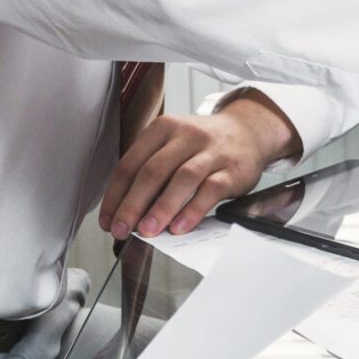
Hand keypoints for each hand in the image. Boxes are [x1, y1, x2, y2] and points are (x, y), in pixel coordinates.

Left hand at [99, 89, 300, 239]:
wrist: (249, 132)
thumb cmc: (203, 146)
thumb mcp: (173, 145)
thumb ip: (151, 171)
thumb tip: (126, 212)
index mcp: (163, 128)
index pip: (130, 164)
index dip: (116, 195)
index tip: (109, 221)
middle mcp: (187, 135)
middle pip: (153, 171)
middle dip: (133, 205)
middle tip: (122, 230)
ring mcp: (212, 151)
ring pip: (183, 178)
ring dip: (162, 208)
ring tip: (147, 230)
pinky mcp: (233, 169)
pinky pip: (211, 190)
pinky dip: (193, 210)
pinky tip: (179, 227)